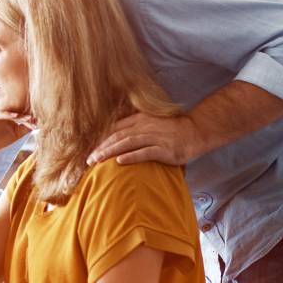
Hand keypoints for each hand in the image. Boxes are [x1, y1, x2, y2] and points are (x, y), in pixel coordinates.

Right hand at [0, 103, 35, 160]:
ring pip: (4, 108)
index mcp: (2, 110)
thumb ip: (25, 127)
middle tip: (37, 113)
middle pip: (11, 104)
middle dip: (24, 109)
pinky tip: (16, 116)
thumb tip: (39, 122)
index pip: (16, 105)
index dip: (28, 109)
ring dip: (17, 112)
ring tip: (29, 117)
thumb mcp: (14, 134)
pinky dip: (6, 114)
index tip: (41, 113)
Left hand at [86, 113, 204, 165]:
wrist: (195, 132)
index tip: (89, 150)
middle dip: (100, 148)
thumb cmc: (171, 131)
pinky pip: (144, 152)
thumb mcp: (150, 124)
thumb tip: (115, 140)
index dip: (100, 140)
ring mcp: (155, 138)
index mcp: (139, 120)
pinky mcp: (164, 149)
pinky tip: (119, 161)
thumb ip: (134, 129)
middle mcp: (145, 127)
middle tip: (88, 160)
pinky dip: (131, 157)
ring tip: (96, 161)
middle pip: (117, 137)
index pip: (115, 129)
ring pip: (127, 143)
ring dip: (109, 152)